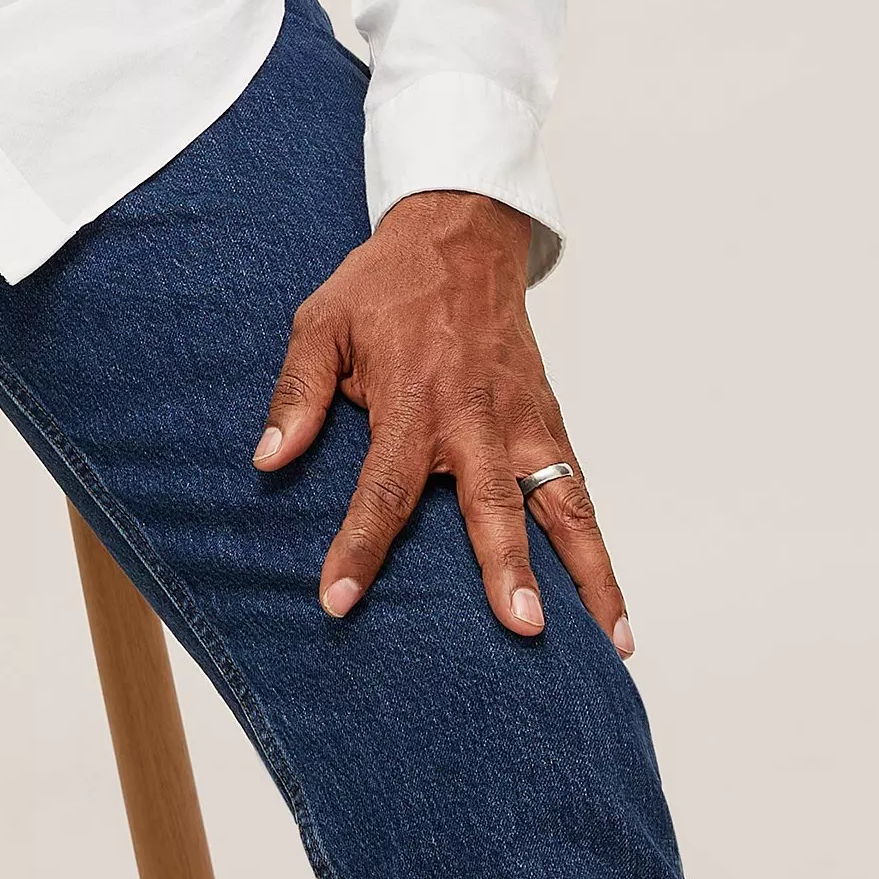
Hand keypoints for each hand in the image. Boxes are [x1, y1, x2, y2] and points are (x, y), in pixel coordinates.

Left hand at [252, 190, 632, 656]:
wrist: (460, 235)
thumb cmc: (384, 286)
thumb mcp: (321, 323)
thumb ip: (297, 393)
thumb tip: (267, 459)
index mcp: (413, 400)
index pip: (382, 487)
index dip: (359, 546)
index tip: (338, 601)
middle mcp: (476, 419)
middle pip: (492, 503)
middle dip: (506, 566)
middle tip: (521, 626)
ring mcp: (523, 422)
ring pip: (562, 505)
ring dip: (586, 573)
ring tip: (609, 643)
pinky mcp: (550, 422)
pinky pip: (579, 491)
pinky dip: (599, 548)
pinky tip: (610, 610)